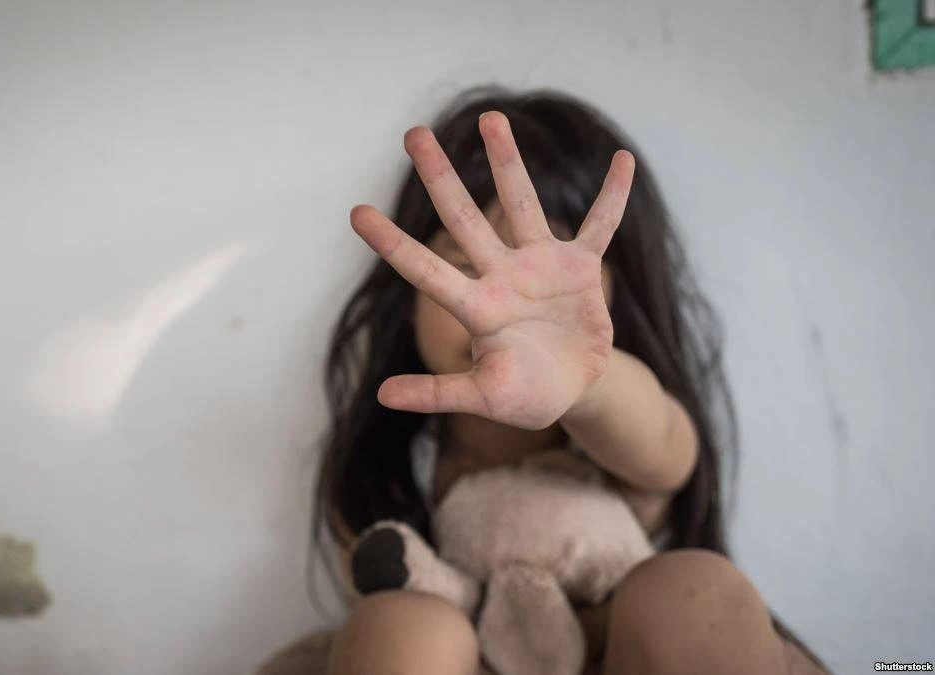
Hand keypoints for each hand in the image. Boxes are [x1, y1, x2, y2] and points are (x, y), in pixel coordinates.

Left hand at [349, 111, 634, 429]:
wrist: (571, 390)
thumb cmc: (523, 396)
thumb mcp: (483, 397)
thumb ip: (437, 393)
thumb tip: (381, 397)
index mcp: (476, 308)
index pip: (426, 270)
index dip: (393, 244)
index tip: (356, 213)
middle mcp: (501, 277)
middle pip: (464, 219)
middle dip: (439, 177)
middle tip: (414, 133)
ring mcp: (540, 267)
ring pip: (521, 204)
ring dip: (507, 162)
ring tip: (490, 117)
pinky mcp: (580, 268)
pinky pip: (599, 226)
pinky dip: (613, 197)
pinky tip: (623, 161)